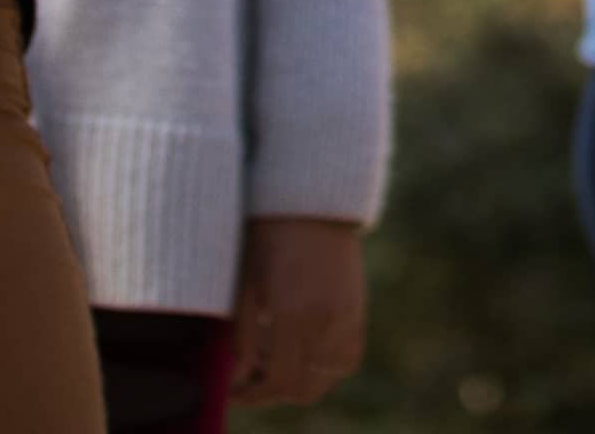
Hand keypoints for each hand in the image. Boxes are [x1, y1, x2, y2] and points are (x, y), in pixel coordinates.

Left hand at [227, 216, 362, 404]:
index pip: (279, 383)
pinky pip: (348, 357)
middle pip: (305, 389)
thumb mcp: (246, 287)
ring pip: (329, 378)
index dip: (255, 395)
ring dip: (303, 380)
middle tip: (253, 377)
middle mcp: (324, 322)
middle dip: (275, 392)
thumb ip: (243, 340)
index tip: (236, 391)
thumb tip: (238, 381)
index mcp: (291, 315)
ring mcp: (347, 317)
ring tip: (279, 360)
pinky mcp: (358, 309)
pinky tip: (306, 349)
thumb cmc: (268, 237)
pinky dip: (327, 366)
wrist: (312, 199)